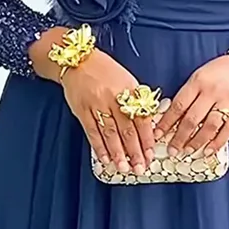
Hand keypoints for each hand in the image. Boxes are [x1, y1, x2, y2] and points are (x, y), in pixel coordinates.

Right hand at [61, 50, 156, 175]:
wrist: (77, 60)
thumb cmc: (105, 71)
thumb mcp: (127, 80)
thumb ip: (137, 102)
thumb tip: (148, 125)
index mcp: (128, 90)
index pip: (141, 118)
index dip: (146, 138)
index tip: (151, 154)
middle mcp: (113, 98)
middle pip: (126, 129)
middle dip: (134, 151)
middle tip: (140, 168)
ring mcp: (96, 105)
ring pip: (110, 133)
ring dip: (118, 153)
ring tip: (124, 168)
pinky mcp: (82, 110)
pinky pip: (92, 132)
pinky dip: (99, 147)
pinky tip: (105, 159)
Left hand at [155, 55, 228, 157]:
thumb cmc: (220, 71)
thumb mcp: (199, 76)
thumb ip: (187, 95)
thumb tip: (170, 117)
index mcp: (198, 82)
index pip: (178, 105)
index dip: (167, 122)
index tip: (158, 134)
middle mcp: (212, 91)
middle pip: (193, 119)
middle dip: (180, 137)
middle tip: (172, 150)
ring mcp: (228, 101)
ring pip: (210, 126)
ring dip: (197, 141)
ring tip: (188, 151)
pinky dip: (218, 142)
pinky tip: (208, 150)